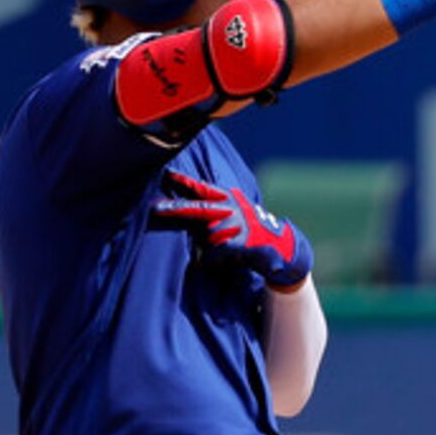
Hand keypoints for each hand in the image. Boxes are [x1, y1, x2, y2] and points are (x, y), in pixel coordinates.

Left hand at [149, 169, 313, 291]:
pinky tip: (226, 260)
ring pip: (207, 238)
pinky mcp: (239, 242)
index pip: (201, 187)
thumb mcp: (236, 211)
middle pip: (197, 208)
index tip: (165, 174)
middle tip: (154, 209)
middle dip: (175, 209)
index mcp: (228, 197)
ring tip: (226, 251)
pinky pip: (215, 253)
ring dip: (210, 248)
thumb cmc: (252, 231)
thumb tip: (187, 208)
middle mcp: (230, 207)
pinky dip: (214, 260)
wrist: (281, 246)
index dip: (182, 181)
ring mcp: (235, 224)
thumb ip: (215, 208)